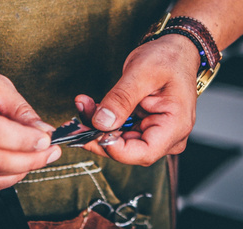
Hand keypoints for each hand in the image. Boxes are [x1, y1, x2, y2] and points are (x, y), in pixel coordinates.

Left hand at [75, 34, 199, 165]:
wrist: (173, 51)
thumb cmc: (167, 59)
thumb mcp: (142, 73)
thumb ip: (121, 99)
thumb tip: (102, 122)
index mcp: (175, 126)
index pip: (144, 153)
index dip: (114, 148)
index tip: (92, 132)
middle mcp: (167, 137)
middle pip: (127, 150)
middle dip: (98, 135)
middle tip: (78, 118)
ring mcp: (153, 134)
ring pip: (117, 142)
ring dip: (96, 127)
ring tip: (83, 105)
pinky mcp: (141, 128)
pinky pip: (117, 132)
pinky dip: (101, 122)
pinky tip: (90, 107)